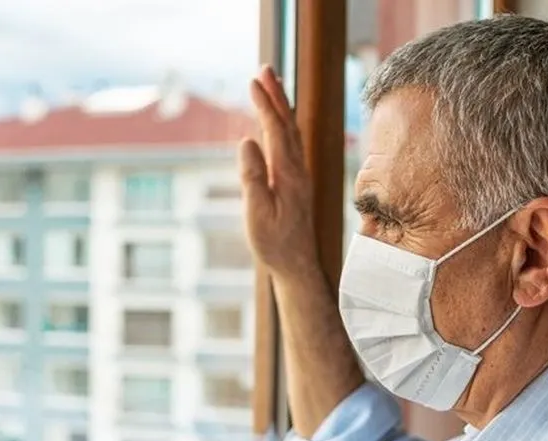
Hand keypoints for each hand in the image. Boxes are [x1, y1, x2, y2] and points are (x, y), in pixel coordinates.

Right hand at [238, 66, 318, 281]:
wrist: (296, 265)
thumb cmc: (273, 244)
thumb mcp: (257, 214)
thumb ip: (253, 178)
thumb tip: (247, 142)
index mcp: (287, 175)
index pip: (276, 130)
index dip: (265, 104)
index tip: (254, 81)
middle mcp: (298, 170)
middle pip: (288, 124)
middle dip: (276, 95)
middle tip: (266, 69)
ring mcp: (299, 175)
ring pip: (292, 132)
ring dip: (282, 106)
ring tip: (272, 85)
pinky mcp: (297, 182)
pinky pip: (292, 144)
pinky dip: (284, 124)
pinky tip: (278, 121)